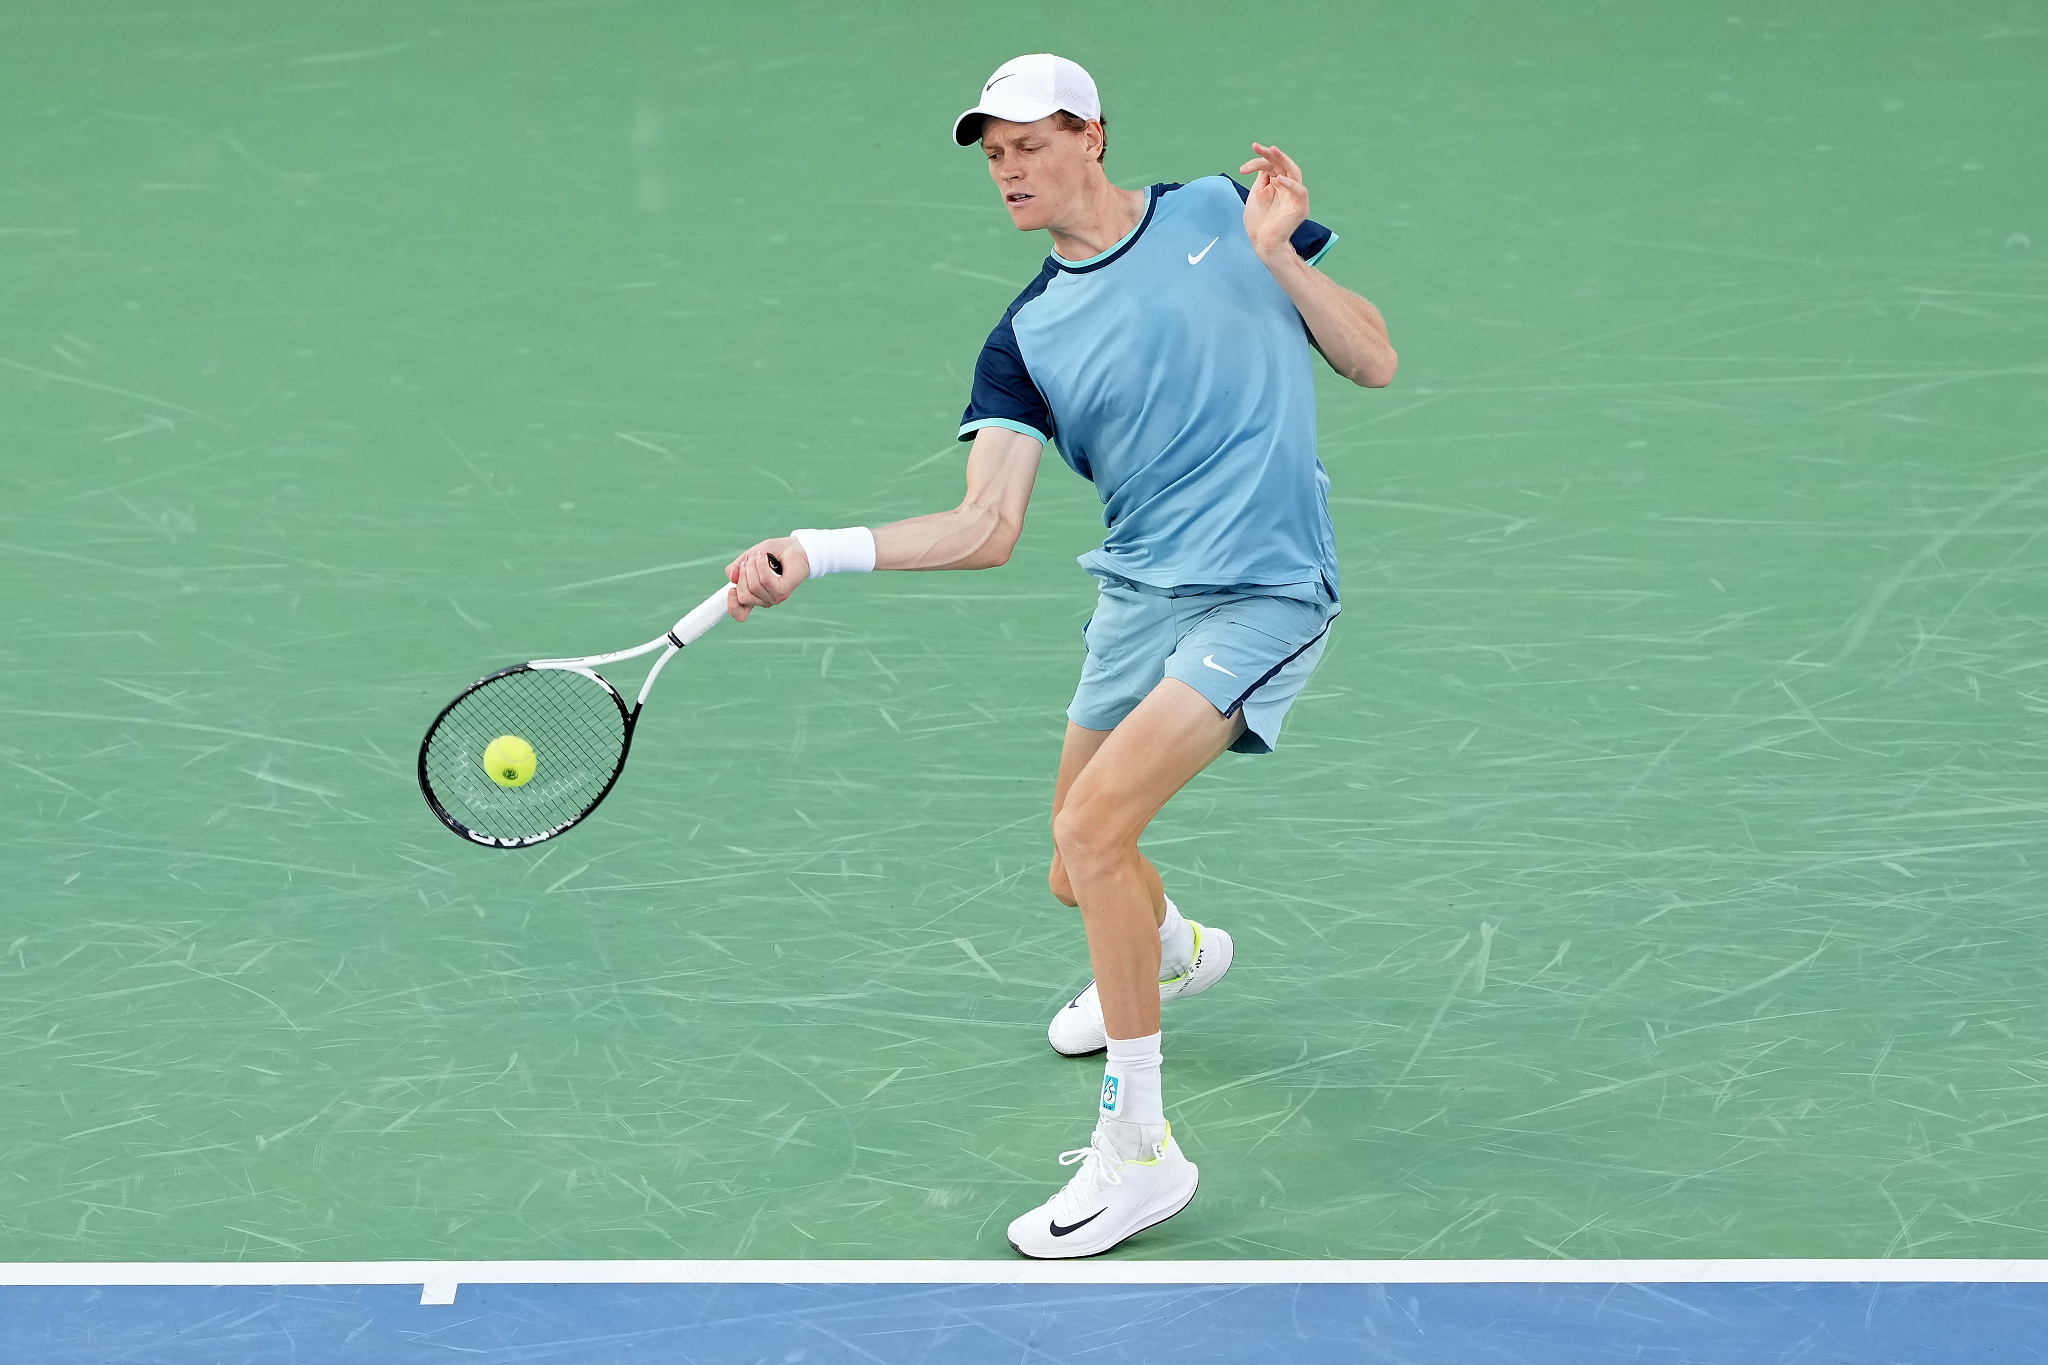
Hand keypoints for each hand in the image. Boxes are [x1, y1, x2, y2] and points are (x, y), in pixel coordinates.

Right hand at [724, 536, 807, 620]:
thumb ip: (735, 569)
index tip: (731, 590)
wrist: (791, 547)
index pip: (740, 614)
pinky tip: (765, 557)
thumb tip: (732, 577)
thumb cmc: (770, 554)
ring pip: (754, 586)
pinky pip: (766, 581)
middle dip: (742, 574)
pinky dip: (762, 565)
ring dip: (753, 566)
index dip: (732, 605)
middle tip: (751, 561)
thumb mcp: (746, 559)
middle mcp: (764, 600)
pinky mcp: (784, 591)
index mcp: (753, 597)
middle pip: (744, 596)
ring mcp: (774, 598)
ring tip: (760, 556)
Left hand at [1238, 142, 1308, 262]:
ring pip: (1295, 172)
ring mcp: (1296, 196)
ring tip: (1272, 150)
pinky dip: (1291, 184)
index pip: (1271, 165)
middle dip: (1270, 154)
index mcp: (1278, 183)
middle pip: (1283, 164)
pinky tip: (1280, 179)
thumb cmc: (1258, 222)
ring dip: (1284, 159)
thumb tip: (1264, 162)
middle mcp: (1289, 187)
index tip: (1243, 169)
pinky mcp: (1301, 207)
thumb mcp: (1257, 195)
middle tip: (1257, 147)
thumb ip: (1262, 178)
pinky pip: (1300, 192)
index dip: (1258, 161)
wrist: (1262, 242)